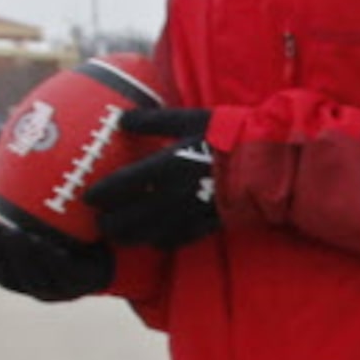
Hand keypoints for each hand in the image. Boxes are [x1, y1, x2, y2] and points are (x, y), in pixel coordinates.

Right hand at [0, 210, 112, 302]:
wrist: (114, 248)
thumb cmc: (68, 237)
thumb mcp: (33, 229)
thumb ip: (4, 224)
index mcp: (20, 278)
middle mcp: (37, 289)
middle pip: (10, 277)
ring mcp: (60, 292)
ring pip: (34, 279)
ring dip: (22, 255)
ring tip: (14, 232)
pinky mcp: (81, 286)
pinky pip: (62, 275)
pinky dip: (50, 259)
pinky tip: (42, 241)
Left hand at [87, 106, 219, 249]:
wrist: (271, 162)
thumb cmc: (230, 135)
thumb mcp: (192, 119)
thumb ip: (154, 120)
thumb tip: (122, 117)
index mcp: (167, 165)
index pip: (123, 184)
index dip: (102, 194)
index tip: (88, 197)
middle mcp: (175, 193)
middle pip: (131, 216)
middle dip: (111, 223)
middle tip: (99, 223)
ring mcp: (192, 212)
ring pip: (151, 233)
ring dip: (131, 237)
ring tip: (119, 237)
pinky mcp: (209, 223)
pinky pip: (179, 240)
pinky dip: (161, 242)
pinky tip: (154, 241)